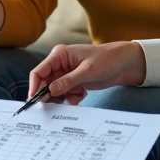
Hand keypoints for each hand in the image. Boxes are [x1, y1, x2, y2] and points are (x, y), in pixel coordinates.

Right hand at [27, 42, 146, 104]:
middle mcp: (60, 64)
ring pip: (55, 91)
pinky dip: (72, 98)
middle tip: (56, 104)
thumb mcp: (88, 71)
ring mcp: (67, 74)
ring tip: (77, 95)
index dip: (34, 86)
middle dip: (50, 95)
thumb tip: (50, 90)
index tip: (34, 101)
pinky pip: (65, 94)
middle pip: (45, 84)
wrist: (125, 64)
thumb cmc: (108, 60)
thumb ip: (68, 81)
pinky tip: (82, 94)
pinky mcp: (74, 82)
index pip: (39, 72)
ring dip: (63, 97)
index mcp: (59, 55)